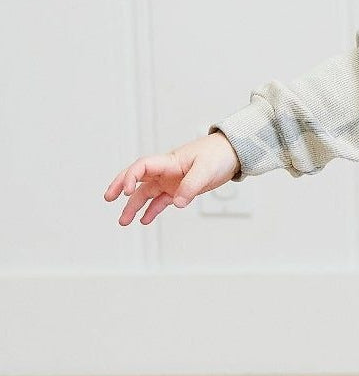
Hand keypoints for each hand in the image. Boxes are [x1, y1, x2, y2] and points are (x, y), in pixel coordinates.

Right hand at [104, 132, 239, 225]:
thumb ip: (191, 186)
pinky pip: (161, 201)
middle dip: (121, 187)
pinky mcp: (180, 189)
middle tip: (108, 198)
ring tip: (123, 221)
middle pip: (137, 178)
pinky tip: (145, 220)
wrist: (232, 154)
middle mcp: (166, 171)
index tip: (126, 191)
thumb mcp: (205, 170)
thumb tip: (177, 203)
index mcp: (168, 161)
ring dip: (134, 206)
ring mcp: (171, 181)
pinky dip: (152, 210)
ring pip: (147, 193)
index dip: (130, 177)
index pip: (142, 167)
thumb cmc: (218, 155)